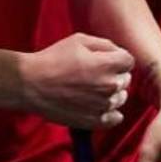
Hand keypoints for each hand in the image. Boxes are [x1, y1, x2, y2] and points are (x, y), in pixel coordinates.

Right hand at [19, 33, 134, 128]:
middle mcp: (109, 86)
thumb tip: (118, 53)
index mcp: (107, 65)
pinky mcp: (94, 121)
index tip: (105, 60)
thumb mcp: (79, 40)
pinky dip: (111, 112)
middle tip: (95, 73)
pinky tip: (98, 105)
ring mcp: (103, 106)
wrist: (31, 84)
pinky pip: (116, 118)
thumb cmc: (53, 59)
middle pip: (126, 80)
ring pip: (121, 98)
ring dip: (112, 93)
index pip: (129, 61)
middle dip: (115, 74)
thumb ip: (104, 44)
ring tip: (92, 89)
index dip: (118, 58)